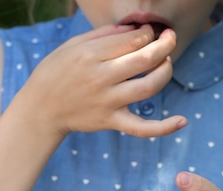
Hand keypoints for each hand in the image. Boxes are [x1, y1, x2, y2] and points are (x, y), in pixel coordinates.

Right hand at [14, 24, 186, 137]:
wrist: (40, 109)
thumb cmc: (56, 72)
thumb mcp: (73, 46)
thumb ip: (104, 35)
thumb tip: (134, 29)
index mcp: (91, 55)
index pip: (132, 39)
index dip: (147, 33)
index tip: (148, 33)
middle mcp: (101, 78)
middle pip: (145, 58)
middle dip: (164, 44)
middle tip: (169, 38)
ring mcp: (108, 102)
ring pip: (149, 86)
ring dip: (166, 71)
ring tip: (167, 62)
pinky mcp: (111, 121)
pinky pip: (141, 128)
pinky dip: (163, 127)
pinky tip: (182, 121)